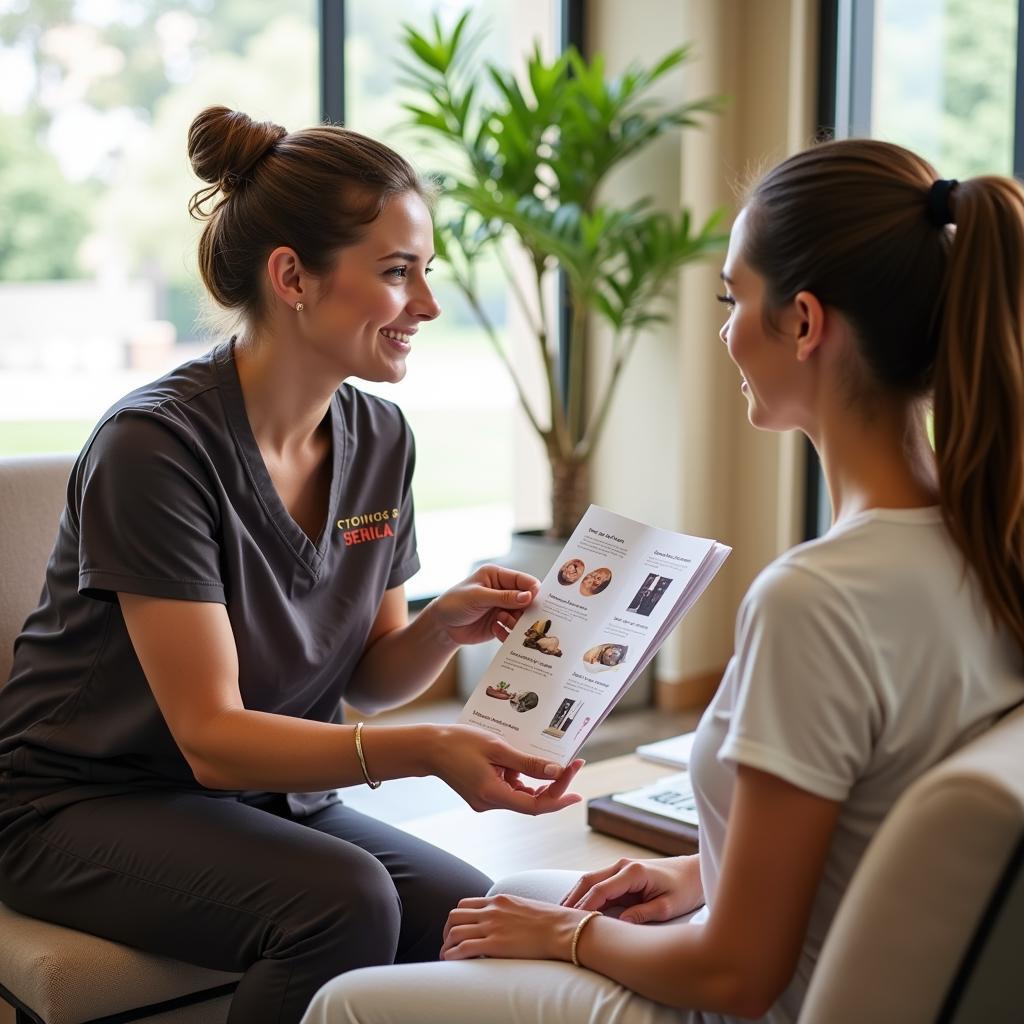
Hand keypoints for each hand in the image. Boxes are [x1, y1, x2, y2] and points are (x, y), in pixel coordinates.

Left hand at [427, 565, 539, 645]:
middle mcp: (503, 591)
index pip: (523, 580)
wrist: (442, 626)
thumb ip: (503, 597)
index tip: (536, 600)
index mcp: (497, 576)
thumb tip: (528, 596)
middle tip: (524, 617)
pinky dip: (508, 632)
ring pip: (522, 616)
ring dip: (516, 622)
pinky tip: (495, 630)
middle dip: (527, 609)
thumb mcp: (477, 597)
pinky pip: (513, 630)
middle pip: (527, 600)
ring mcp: (503, 608)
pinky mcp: (501, 624)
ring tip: (501, 622)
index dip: (532, 589)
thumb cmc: (454, 603)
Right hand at [429, 723, 583, 814]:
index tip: (575, 772)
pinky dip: (523, 780)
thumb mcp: (498, 748)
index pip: (536, 805)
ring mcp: (486, 801)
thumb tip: (557, 771)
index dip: (560, 793)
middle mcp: (489, 804)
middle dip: (555, 787)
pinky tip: (527, 763)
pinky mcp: (484, 794)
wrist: (430, 747)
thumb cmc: (459, 743)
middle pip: (532, 803)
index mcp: (492, 795)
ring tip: (553, 761)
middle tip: (573, 767)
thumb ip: (528, 763)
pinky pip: (511, 790)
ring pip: (523, 797)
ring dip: (540, 783)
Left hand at [441, 894, 586, 961]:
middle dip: (447, 931)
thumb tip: (510, 923)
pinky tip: (451, 963)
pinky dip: (452, 955)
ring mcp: (491, 926)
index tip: (457, 930)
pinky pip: (463, 948)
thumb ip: (511, 912)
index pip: (465, 904)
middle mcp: (491, 911)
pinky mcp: (494, 944)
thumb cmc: (552, 921)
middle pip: (454, 916)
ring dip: (446, 945)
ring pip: (454, 932)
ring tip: (447, 957)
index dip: (457, 919)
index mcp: (499, 900)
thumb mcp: (526, 908)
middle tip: (449, 944)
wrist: (562, 929)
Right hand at [560, 855, 703, 923]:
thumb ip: (643, 914)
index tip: (571, 923)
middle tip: (555, 919)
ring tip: (559, 914)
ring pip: (589, 880)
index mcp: (633, 872)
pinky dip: (585, 894)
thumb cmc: (685, 889)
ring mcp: (620, 867)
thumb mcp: (668, 906)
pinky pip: (598, 883)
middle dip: (571, 899)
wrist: (695, 872)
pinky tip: (576, 907)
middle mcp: (622, 865)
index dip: (584, 907)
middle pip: (588, 881)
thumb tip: (619, 925)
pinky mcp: (622, 873)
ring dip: (575, 895)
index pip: (600, 890)